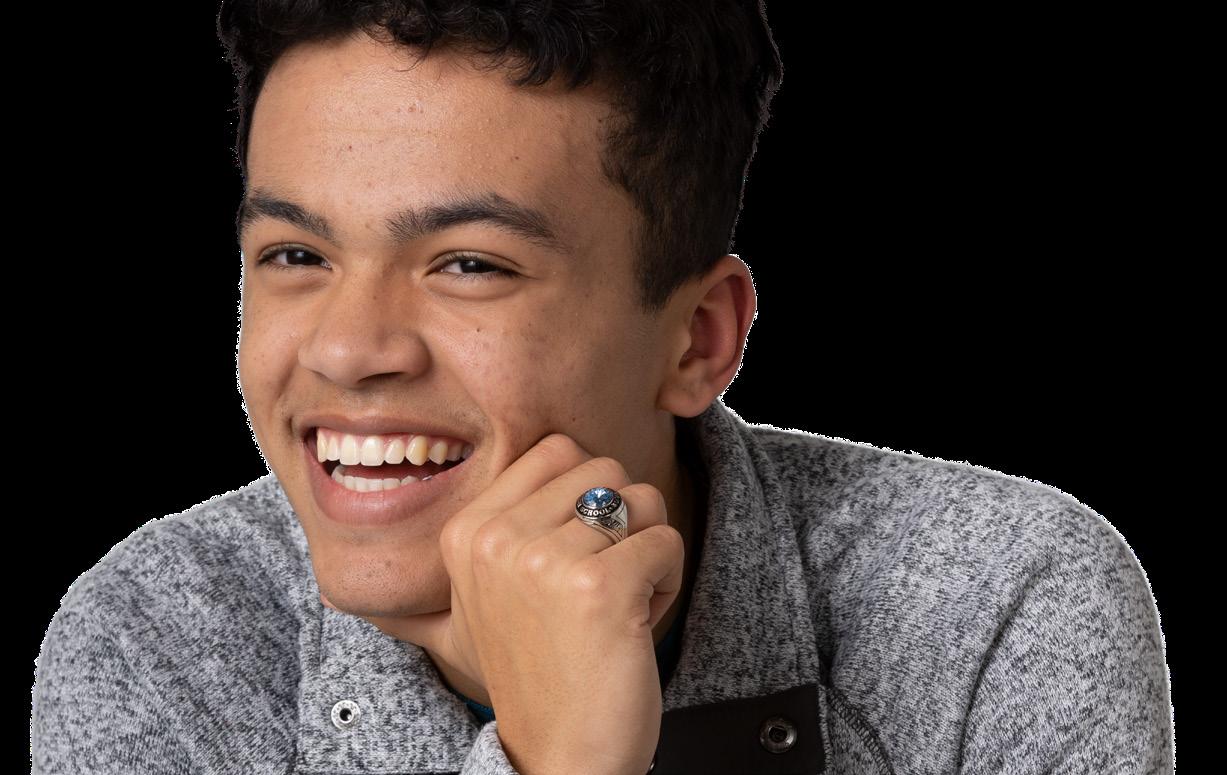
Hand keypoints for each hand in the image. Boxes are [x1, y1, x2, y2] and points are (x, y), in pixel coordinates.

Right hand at [330, 433, 685, 774]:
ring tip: (616, 607)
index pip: (556, 450)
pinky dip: (666, 582)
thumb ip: (423, 594)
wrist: (559, 758)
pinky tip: (634, 626)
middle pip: (603, 468)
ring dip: (645, 554)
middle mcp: (497, 539)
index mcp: (465, 532)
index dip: (582, 500)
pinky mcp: (600, 588)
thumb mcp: (457, 631)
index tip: (569, 562)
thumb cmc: (527, 684)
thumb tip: (330, 590)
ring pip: (642, 499)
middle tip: (599, 585)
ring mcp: (545, 562)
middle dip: (621, 522)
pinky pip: (665, 541)